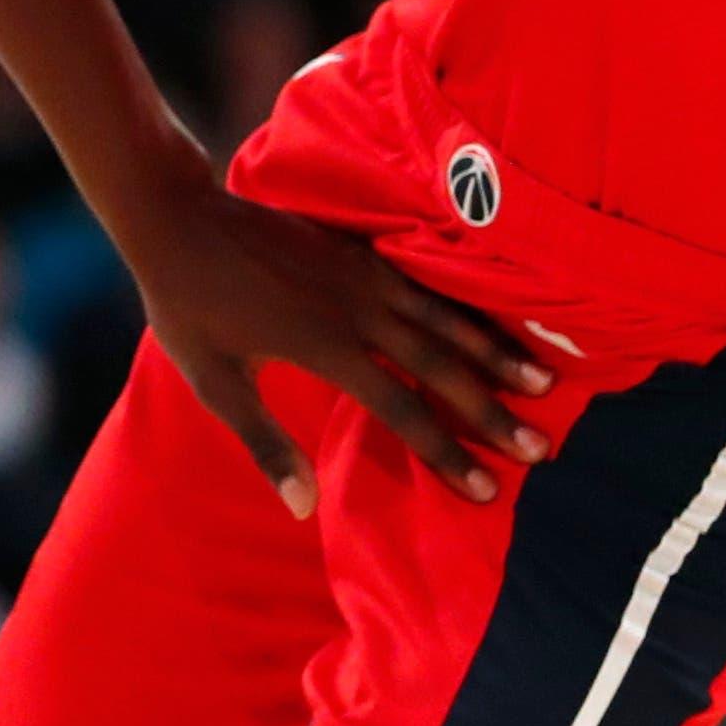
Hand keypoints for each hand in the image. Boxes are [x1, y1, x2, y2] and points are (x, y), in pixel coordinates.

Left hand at [131, 177, 550, 511]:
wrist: (179, 218)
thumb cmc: (188, 307)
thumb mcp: (215, 383)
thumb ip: (265, 442)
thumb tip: (304, 507)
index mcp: (325, 346)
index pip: (402, 409)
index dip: (446, 451)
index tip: (486, 489)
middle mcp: (357, 308)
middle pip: (441, 365)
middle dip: (492, 409)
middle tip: (541, 448)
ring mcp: (363, 272)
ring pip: (446, 317)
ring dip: (497, 352)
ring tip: (546, 382)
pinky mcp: (359, 249)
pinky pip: (427, 282)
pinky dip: (467, 305)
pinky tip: (497, 317)